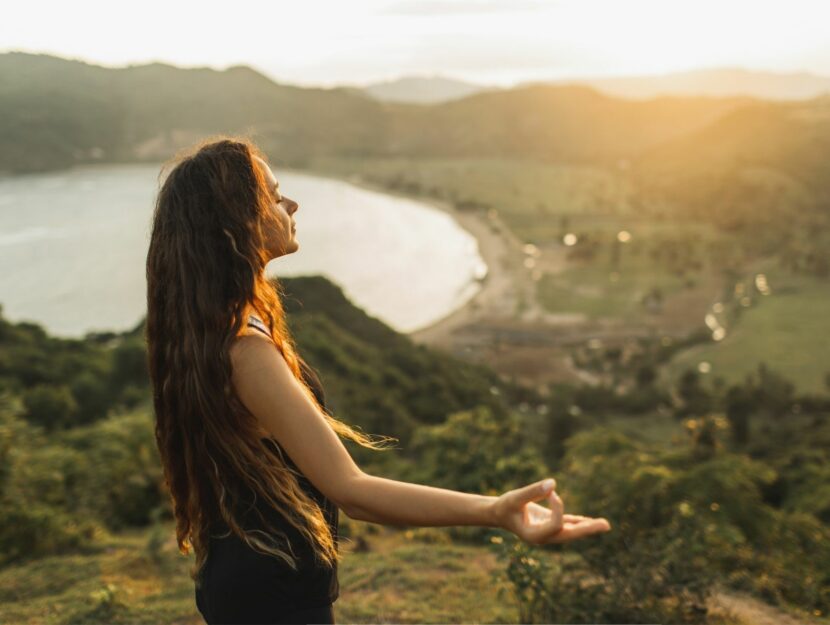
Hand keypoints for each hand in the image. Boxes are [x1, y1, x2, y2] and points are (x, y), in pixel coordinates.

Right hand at [492, 478, 611, 544]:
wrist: (498, 513)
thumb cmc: (504, 506)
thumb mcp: (515, 497)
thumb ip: (533, 490)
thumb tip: (553, 483)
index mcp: (534, 535)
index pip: (556, 524)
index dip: (558, 507)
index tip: (551, 492)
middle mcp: (544, 537)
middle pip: (569, 534)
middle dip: (587, 529)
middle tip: (606, 525)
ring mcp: (547, 532)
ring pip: (570, 530)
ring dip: (587, 527)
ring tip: (605, 525)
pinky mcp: (549, 524)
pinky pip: (567, 524)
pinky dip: (579, 522)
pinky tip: (590, 521)